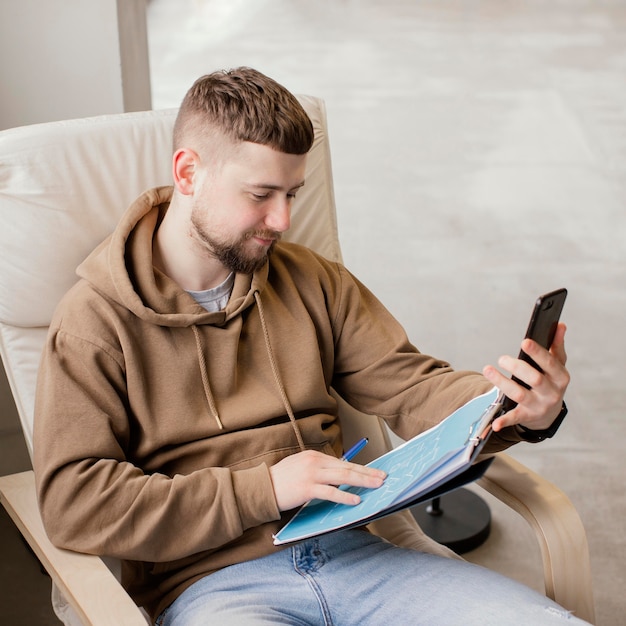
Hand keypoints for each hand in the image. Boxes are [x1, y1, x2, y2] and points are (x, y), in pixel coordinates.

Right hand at [269, 450, 385, 510]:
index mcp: (315, 456)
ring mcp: (311, 474)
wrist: (262, 487)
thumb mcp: (302, 467)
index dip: (361, 468)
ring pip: (343, 477)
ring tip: (376, 486)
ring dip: (363, 482)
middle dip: (368, 473)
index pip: (344, 462)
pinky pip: (331, 492)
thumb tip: (339, 476)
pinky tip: (356, 500)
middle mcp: (315, 462)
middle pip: (347, 467)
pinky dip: (345, 496)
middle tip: (383, 477)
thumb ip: (320, 470)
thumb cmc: (282, 479)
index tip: (374, 472)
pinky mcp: (307, 488)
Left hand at [483, 323, 569, 432]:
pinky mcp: (527, 416)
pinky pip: (515, 418)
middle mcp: (552, 393)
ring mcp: (539, 406)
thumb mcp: (557, 366)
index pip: (550, 363)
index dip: (537, 353)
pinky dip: (504, 421)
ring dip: (502, 382)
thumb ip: (557, 346)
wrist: (549, 414)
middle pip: (534, 379)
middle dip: (517, 367)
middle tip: (501, 358)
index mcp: (561, 377)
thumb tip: (560, 325)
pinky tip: (495, 424)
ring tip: (487, 369)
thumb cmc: (551, 382)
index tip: (524, 342)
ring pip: (520, 394)